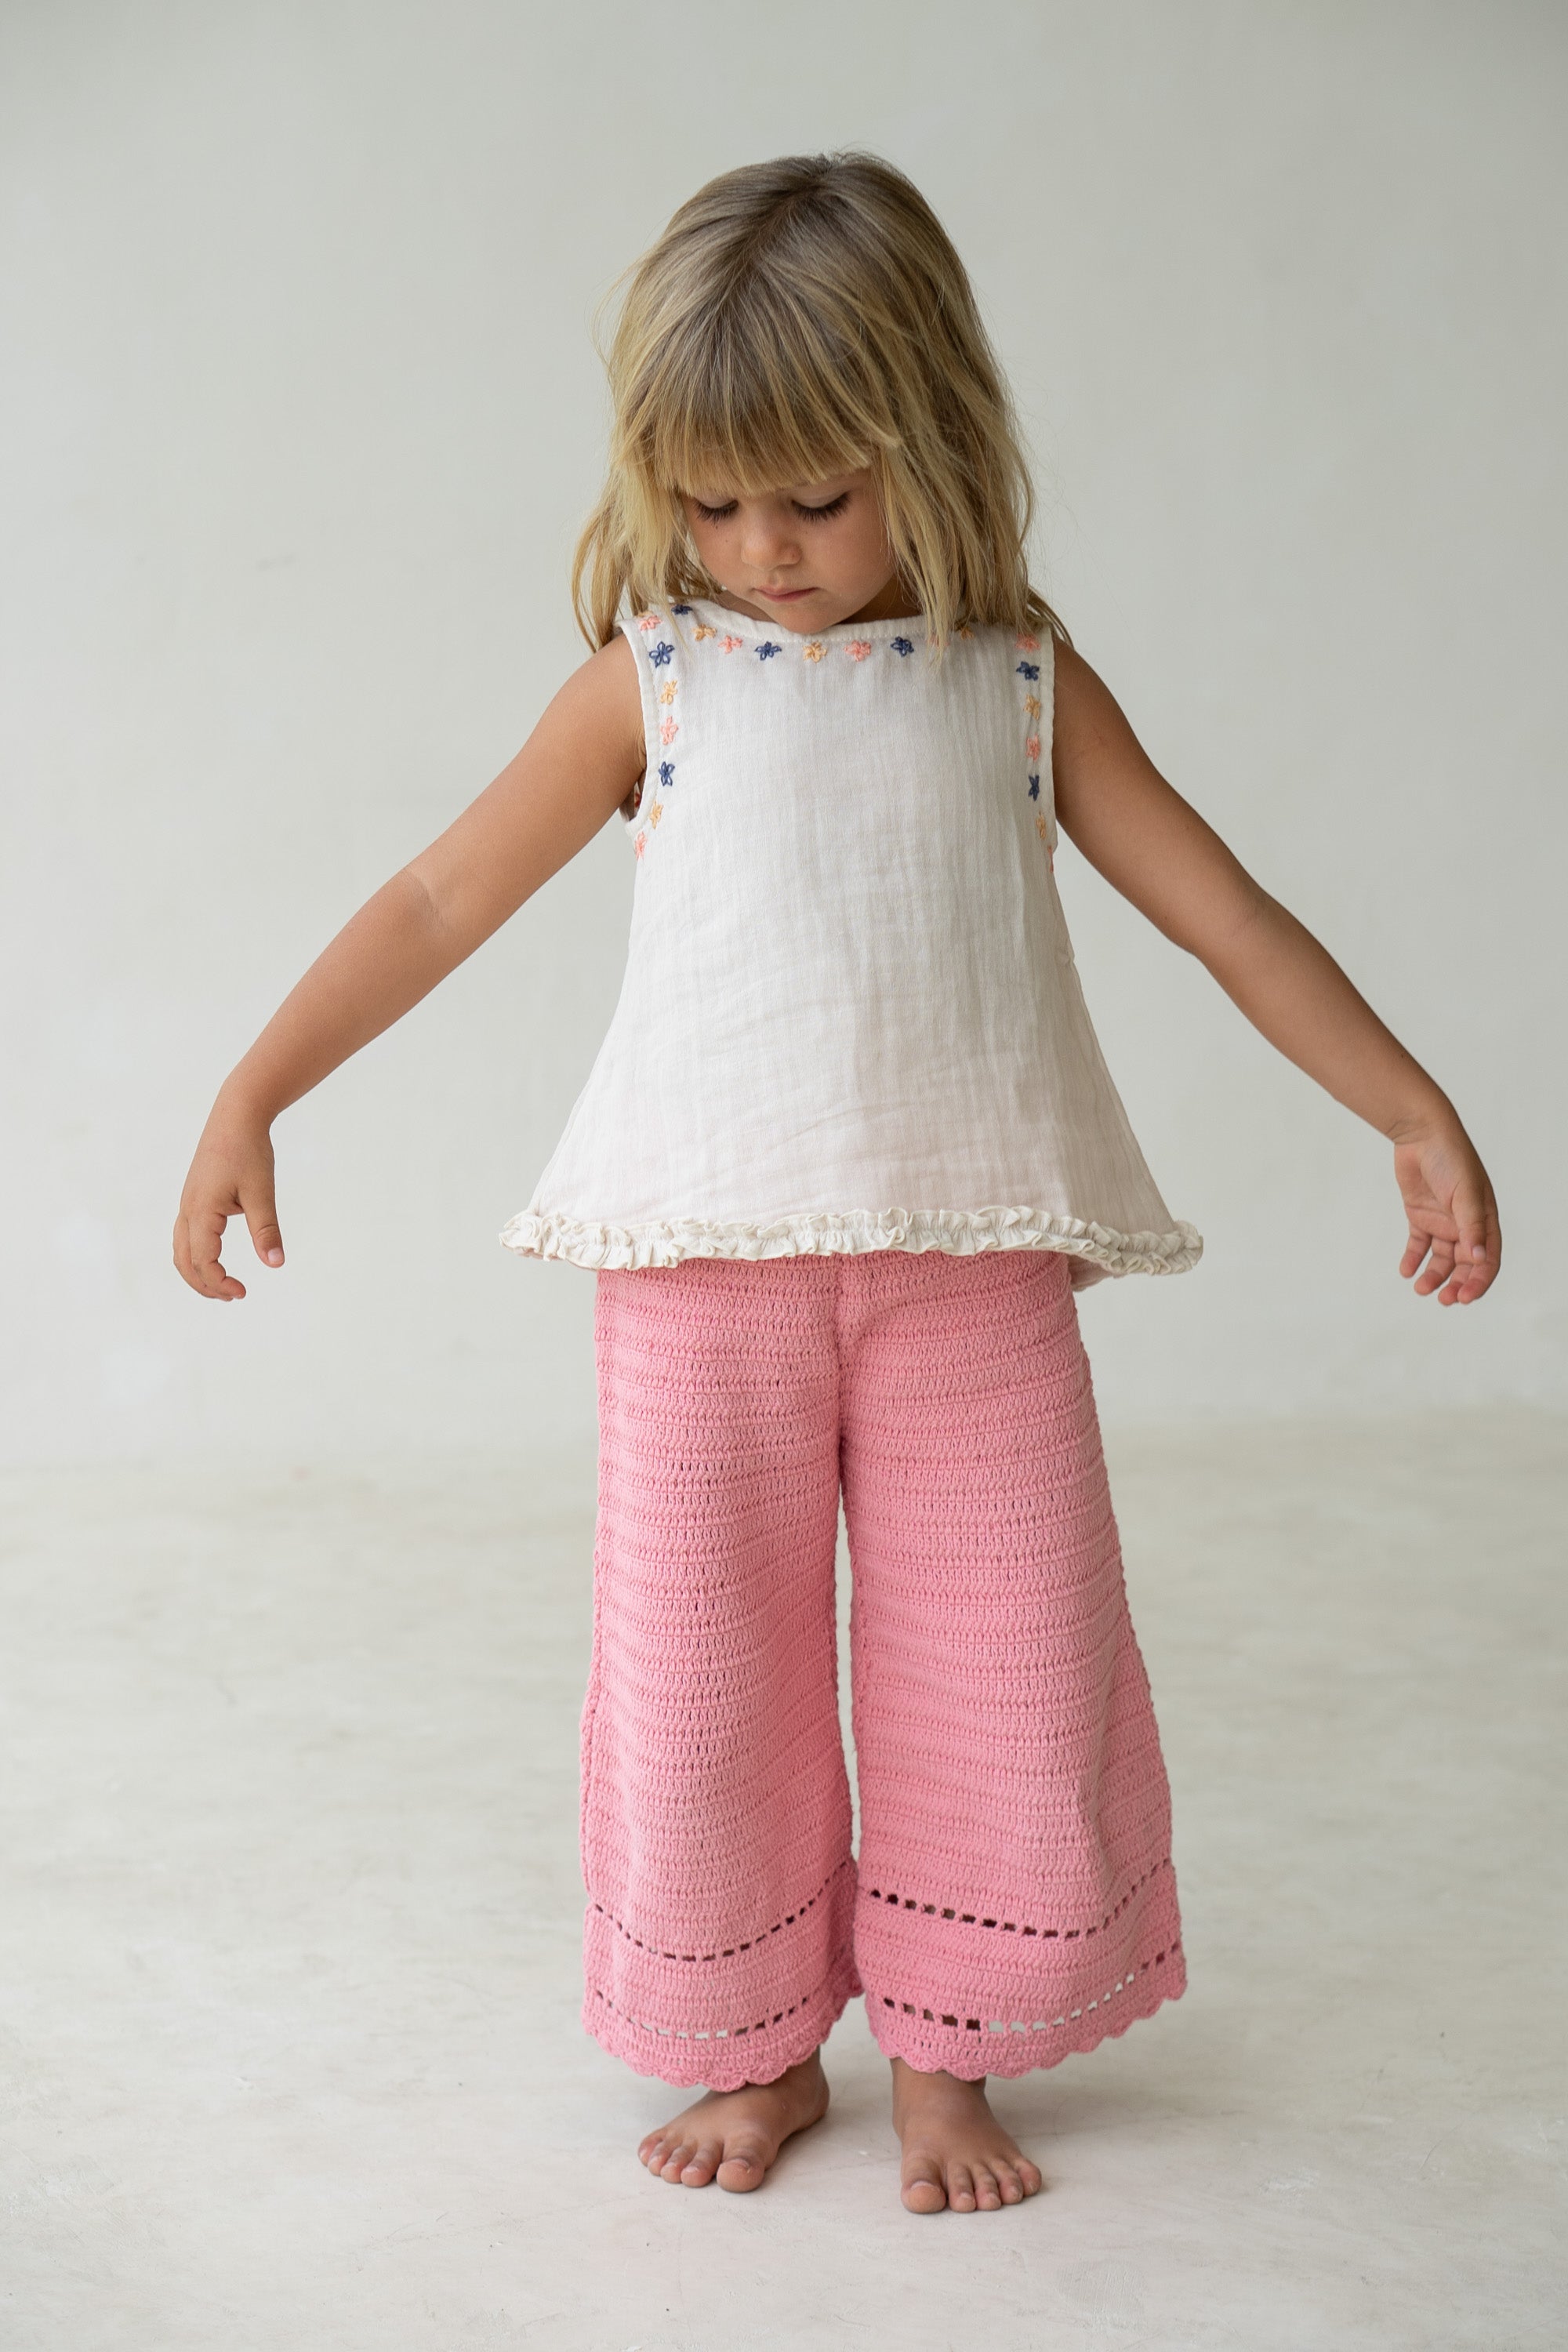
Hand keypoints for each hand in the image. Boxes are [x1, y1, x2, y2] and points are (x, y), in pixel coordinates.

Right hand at [173, 1099, 284, 1300]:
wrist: (235, 1116)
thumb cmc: (249, 1151)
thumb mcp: (261, 1192)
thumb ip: (266, 1229)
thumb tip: (276, 1264)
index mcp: (202, 1211)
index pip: (203, 1261)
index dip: (220, 1282)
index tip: (243, 1293)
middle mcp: (187, 1210)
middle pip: (184, 1262)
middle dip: (205, 1285)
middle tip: (234, 1297)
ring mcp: (187, 1204)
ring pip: (181, 1250)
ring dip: (198, 1272)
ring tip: (224, 1285)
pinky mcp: (193, 1198)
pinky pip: (185, 1236)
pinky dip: (196, 1256)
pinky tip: (216, 1258)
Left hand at [1392, 1117, 1499, 1305]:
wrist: (1420, 1134)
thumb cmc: (1451, 1159)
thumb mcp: (1466, 1193)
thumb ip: (1471, 1226)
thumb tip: (1478, 1259)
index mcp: (1485, 1220)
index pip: (1487, 1260)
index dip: (1479, 1281)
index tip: (1465, 1298)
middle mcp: (1466, 1224)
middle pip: (1464, 1265)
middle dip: (1456, 1285)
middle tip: (1444, 1300)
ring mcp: (1442, 1221)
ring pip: (1441, 1259)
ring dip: (1434, 1277)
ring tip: (1419, 1288)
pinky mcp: (1420, 1216)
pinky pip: (1418, 1245)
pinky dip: (1412, 1259)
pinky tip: (1405, 1271)